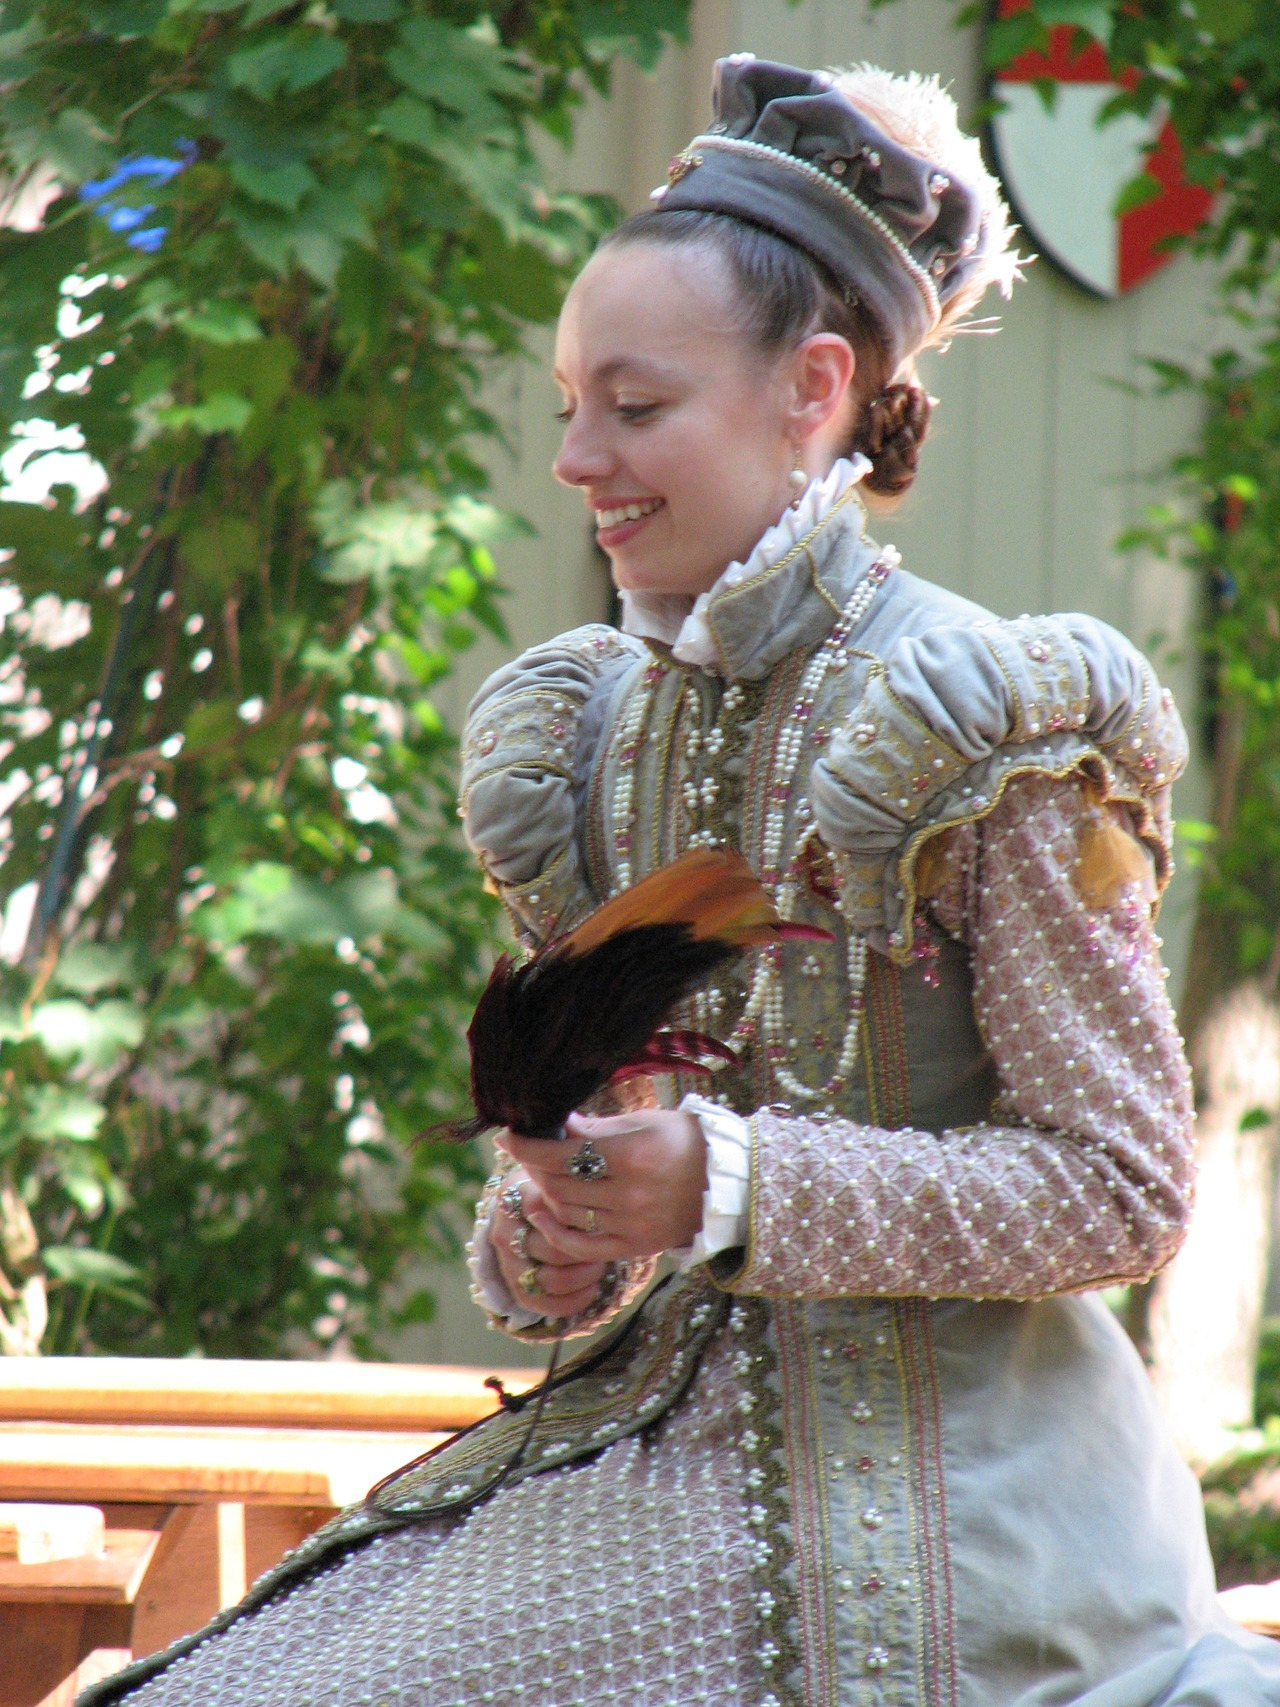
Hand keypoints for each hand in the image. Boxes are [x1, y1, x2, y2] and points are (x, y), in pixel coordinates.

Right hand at [491, 1170, 609, 1319]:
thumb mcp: (562, 1176)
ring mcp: (507, 1262)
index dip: (580, 1221)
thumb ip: (575, 1184)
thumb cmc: (555, 1189)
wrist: (525, 1212)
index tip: (602, 1218)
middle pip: (553, 1250)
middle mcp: (505, 1231)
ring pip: (551, 1280)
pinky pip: (545, 1304)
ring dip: (584, 1277)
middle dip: (587, 1251)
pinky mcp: (515, 1287)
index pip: (549, 1213)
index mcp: (515, 1196)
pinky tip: (593, 1289)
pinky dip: (574, 1301)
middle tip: (607, 1244)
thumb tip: (606, 1196)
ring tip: (600, 1265)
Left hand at [499, 1107, 707, 1267]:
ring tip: (540, 1176)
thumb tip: (555, 1124)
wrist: (729, 1182)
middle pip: (560, 1185)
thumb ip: (596, 1129)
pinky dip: (555, 1232)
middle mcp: (631, 1194)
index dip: (528, 1146)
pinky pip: (582, 1247)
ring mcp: (633, 1225)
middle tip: (526, 1152)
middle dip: (534, 1166)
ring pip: (567, 1213)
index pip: (563, 1154)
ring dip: (544, 1193)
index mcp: (633, 1155)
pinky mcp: (635, 1247)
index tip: (508, 1136)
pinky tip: (541, 1213)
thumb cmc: (685, 1142)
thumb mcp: (643, 1123)